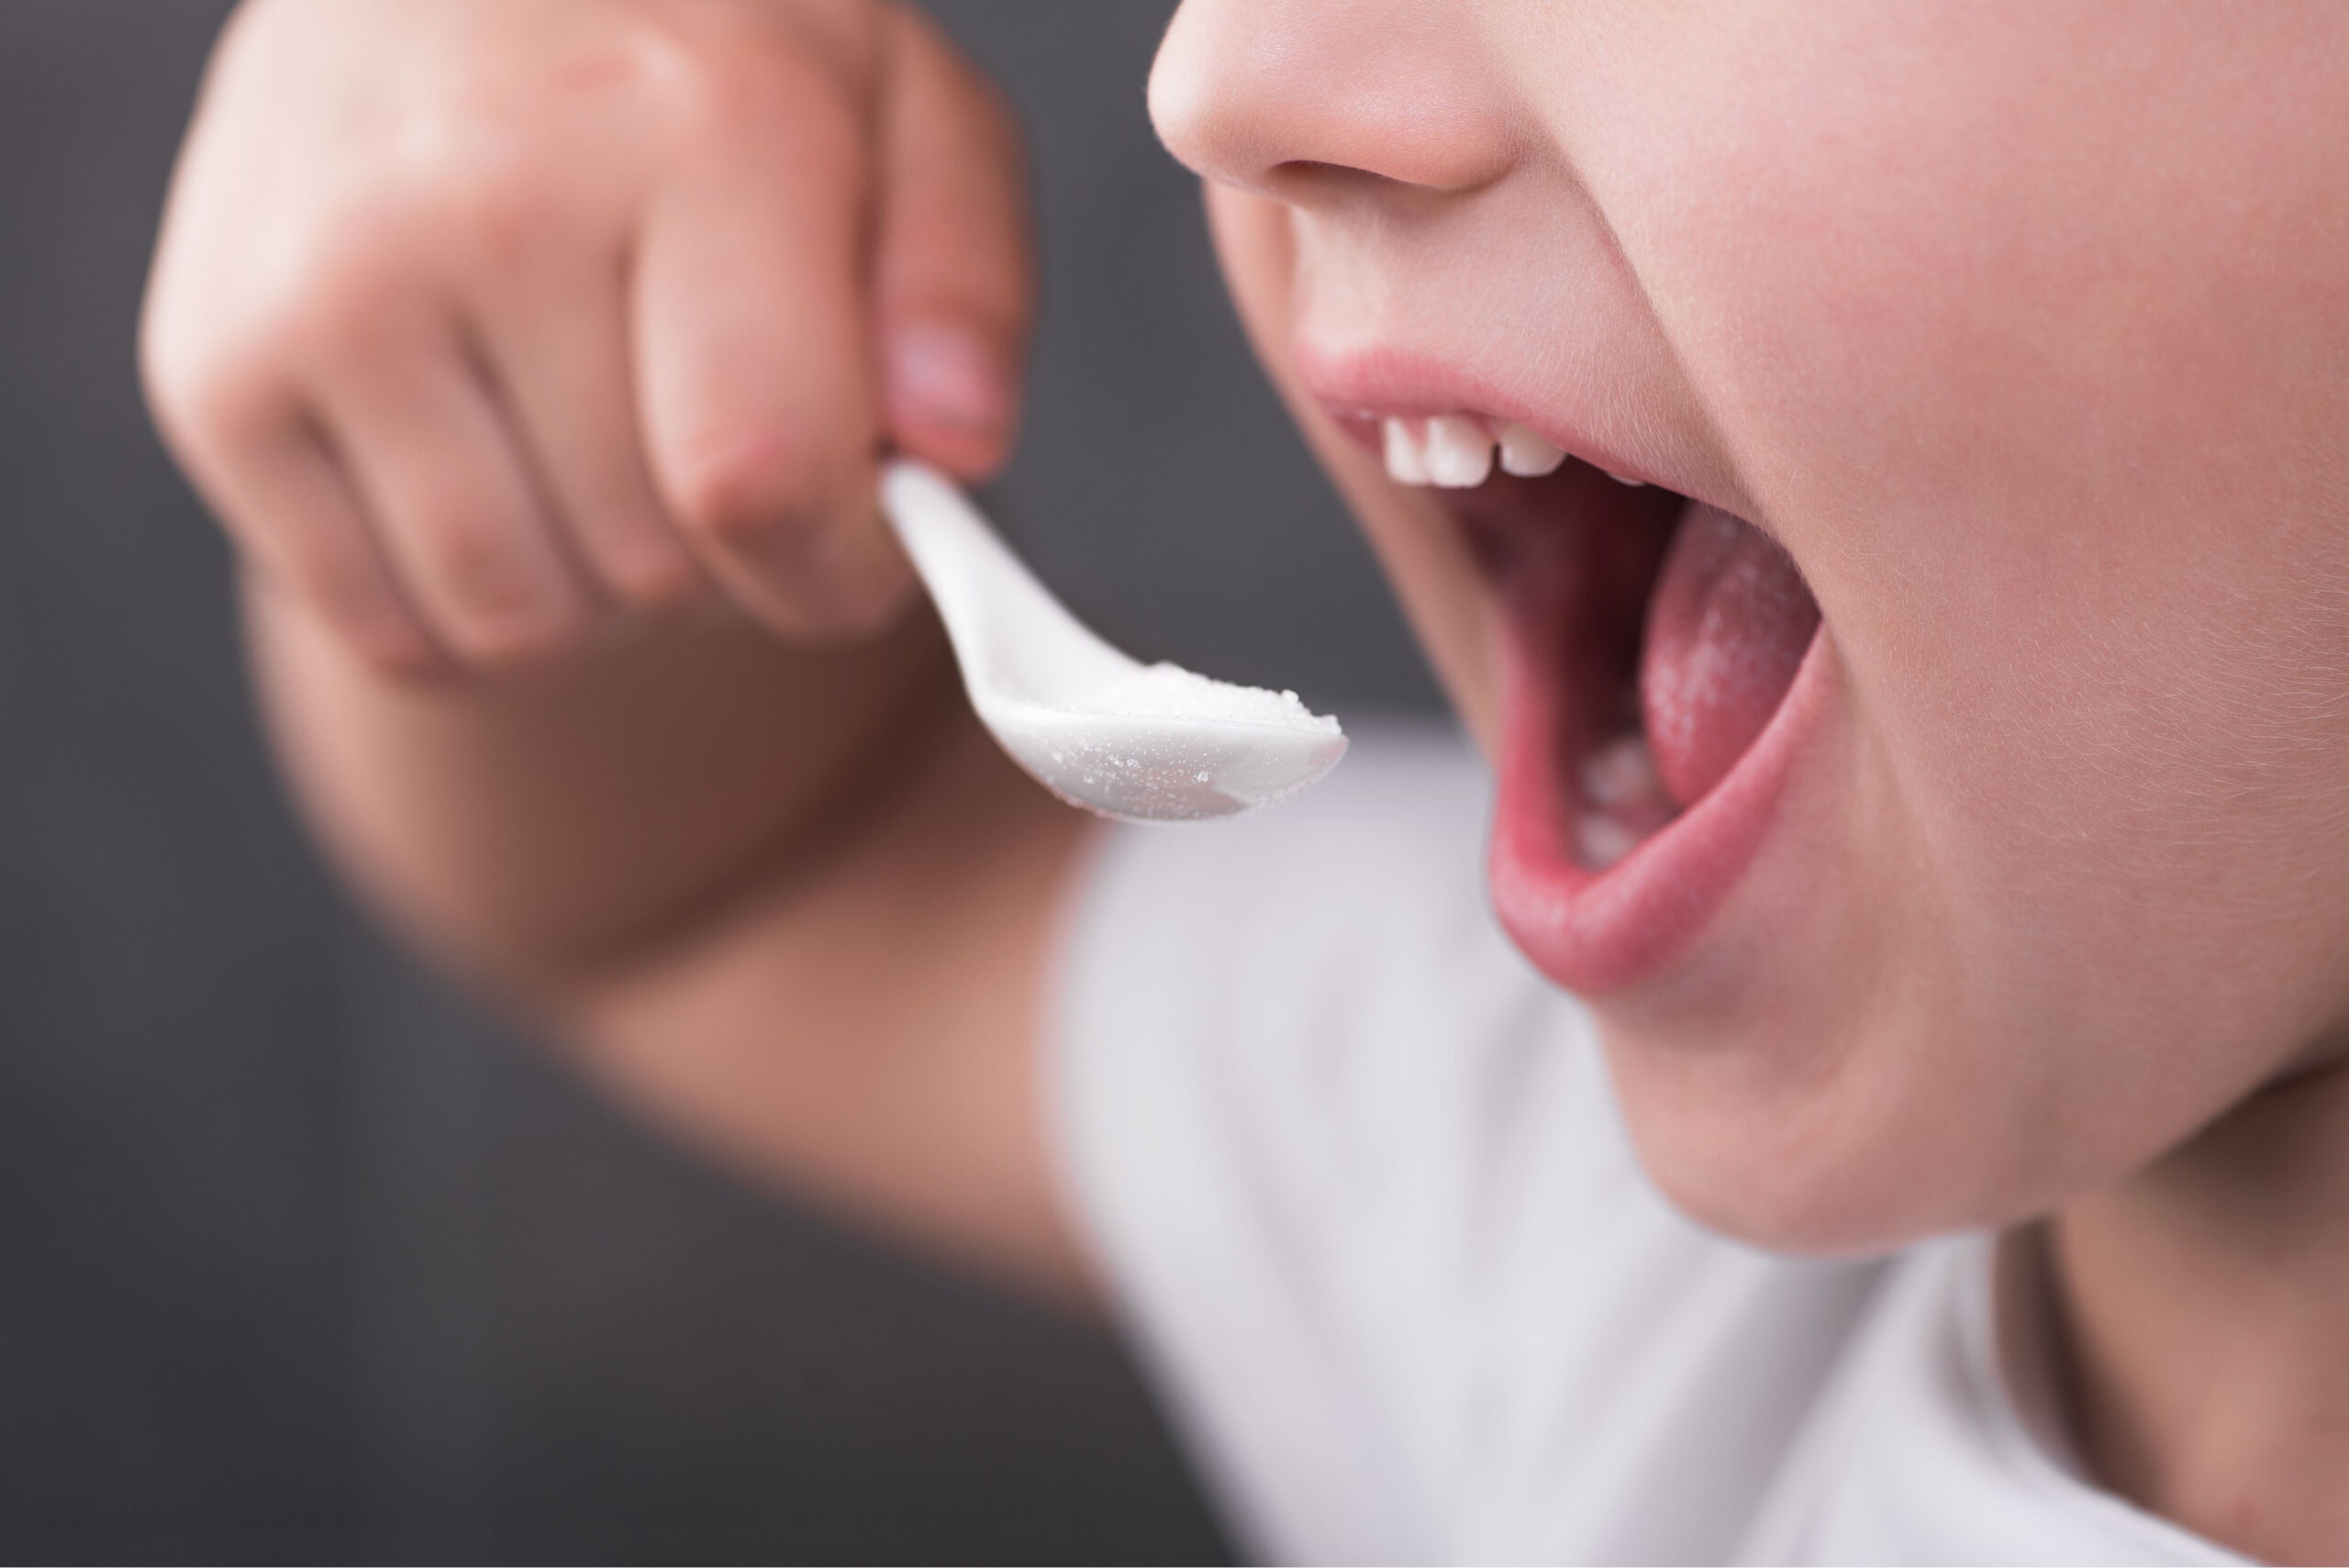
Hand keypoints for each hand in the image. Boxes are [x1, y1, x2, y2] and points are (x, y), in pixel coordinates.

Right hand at [144, 0, 1032, 676]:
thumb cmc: (705, 69)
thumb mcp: (901, 117)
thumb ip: (961, 286)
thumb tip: (951, 448)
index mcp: (695, 128)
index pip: (758, 479)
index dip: (838, 570)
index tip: (855, 541)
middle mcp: (484, 198)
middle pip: (651, 574)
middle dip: (723, 562)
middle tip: (707, 437)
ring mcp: (324, 288)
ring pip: (516, 627)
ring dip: (597, 596)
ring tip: (603, 448)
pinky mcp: (215, 372)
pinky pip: (389, 634)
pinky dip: (467, 607)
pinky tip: (496, 470)